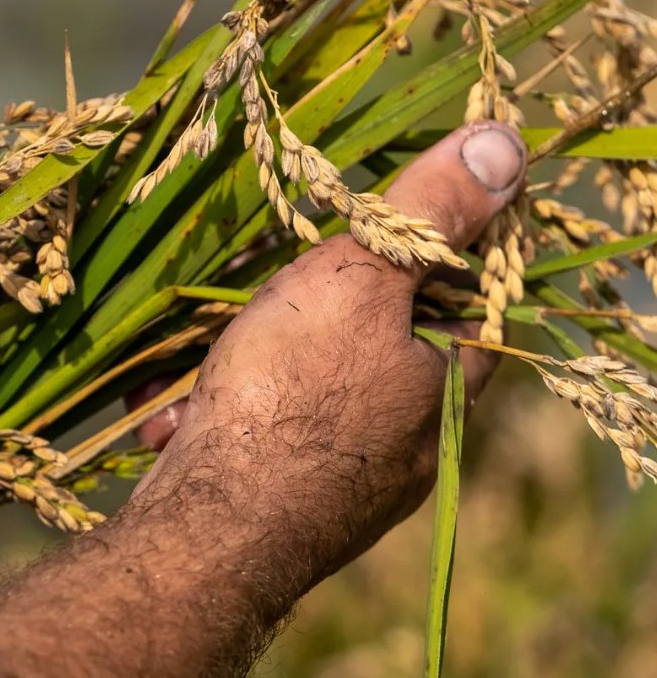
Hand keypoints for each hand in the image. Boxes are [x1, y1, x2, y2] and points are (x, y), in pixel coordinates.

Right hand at [131, 121, 525, 584]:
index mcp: (450, 380)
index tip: (347, 230)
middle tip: (244, 296)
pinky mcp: (295, 499)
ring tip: (193, 366)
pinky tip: (174, 412)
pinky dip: (220, 409)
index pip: (458, 288)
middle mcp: (413, 434)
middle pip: (365, 330)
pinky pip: (262, 427)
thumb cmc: (292, 397)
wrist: (211, 534)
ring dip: (237, 359)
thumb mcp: (360, 281)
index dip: (406, 247)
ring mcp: (352, 474)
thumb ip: (427, 215)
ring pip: (297, 377)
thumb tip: (503, 143)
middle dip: (292, 302)